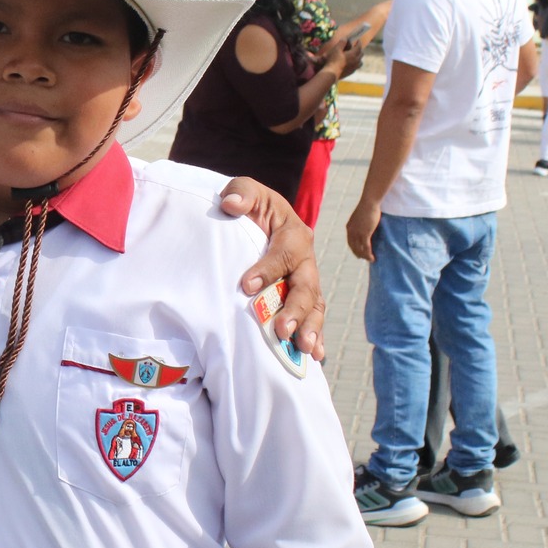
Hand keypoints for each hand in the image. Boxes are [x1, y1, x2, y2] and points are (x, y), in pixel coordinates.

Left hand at [217, 178, 325, 359]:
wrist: (262, 218)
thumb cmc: (252, 206)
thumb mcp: (247, 190)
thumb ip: (241, 192)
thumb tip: (231, 204)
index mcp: (293, 234)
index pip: (283, 254)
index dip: (267, 270)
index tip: (246, 286)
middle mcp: (305, 260)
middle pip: (306, 286)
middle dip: (295, 309)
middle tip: (281, 330)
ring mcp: (307, 280)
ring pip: (315, 306)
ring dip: (310, 328)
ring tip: (304, 349)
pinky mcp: (304, 297)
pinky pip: (314, 318)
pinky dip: (316, 337)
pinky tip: (314, 357)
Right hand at [335, 40, 364, 77]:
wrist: (331, 73)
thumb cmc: (333, 60)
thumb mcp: (336, 49)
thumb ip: (342, 43)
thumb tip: (345, 38)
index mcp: (353, 54)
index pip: (359, 47)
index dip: (359, 43)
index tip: (358, 40)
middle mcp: (356, 61)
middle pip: (361, 54)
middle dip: (359, 49)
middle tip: (356, 47)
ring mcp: (354, 67)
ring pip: (360, 62)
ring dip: (359, 58)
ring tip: (355, 56)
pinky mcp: (351, 72)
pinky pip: (356, 67)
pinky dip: (356, 64)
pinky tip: (351, 64)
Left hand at [346, 198, 379, 261]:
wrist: (369, 202)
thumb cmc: (368, 206)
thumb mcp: (362, 216)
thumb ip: (362, 222)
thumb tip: (367, 226)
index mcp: (349, 227)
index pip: (350, 242)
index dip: (354, 249)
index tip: (359, 253)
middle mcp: (351, 231)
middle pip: (354, 247)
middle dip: (359, 254)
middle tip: (365, 258)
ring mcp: (357, 233)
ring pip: (360, 249)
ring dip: (365, 256)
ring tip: (371, 260)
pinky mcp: (365, 234)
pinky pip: (366, 247)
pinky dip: (369, 254)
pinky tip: (372, 258)